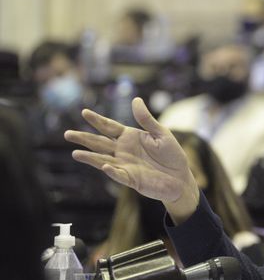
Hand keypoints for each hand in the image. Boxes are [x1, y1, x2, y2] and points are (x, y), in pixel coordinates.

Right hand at [64, 97, 198, 223]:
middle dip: (84, 138)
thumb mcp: (161, 134)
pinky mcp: (131, 179)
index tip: (84, 111)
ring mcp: (125, 165)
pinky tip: (105, 165)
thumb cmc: (172, 155)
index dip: (97, 120)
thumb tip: (135, 99)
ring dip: (90, 157)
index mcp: (129, 137)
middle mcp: (123, 151)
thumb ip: (147, 119)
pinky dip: (112, 171)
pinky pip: (119, 175)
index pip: (109, 127)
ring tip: (75, 153)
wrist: (181, 177)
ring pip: (103, 160)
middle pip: (99, 143)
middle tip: (67, 134)